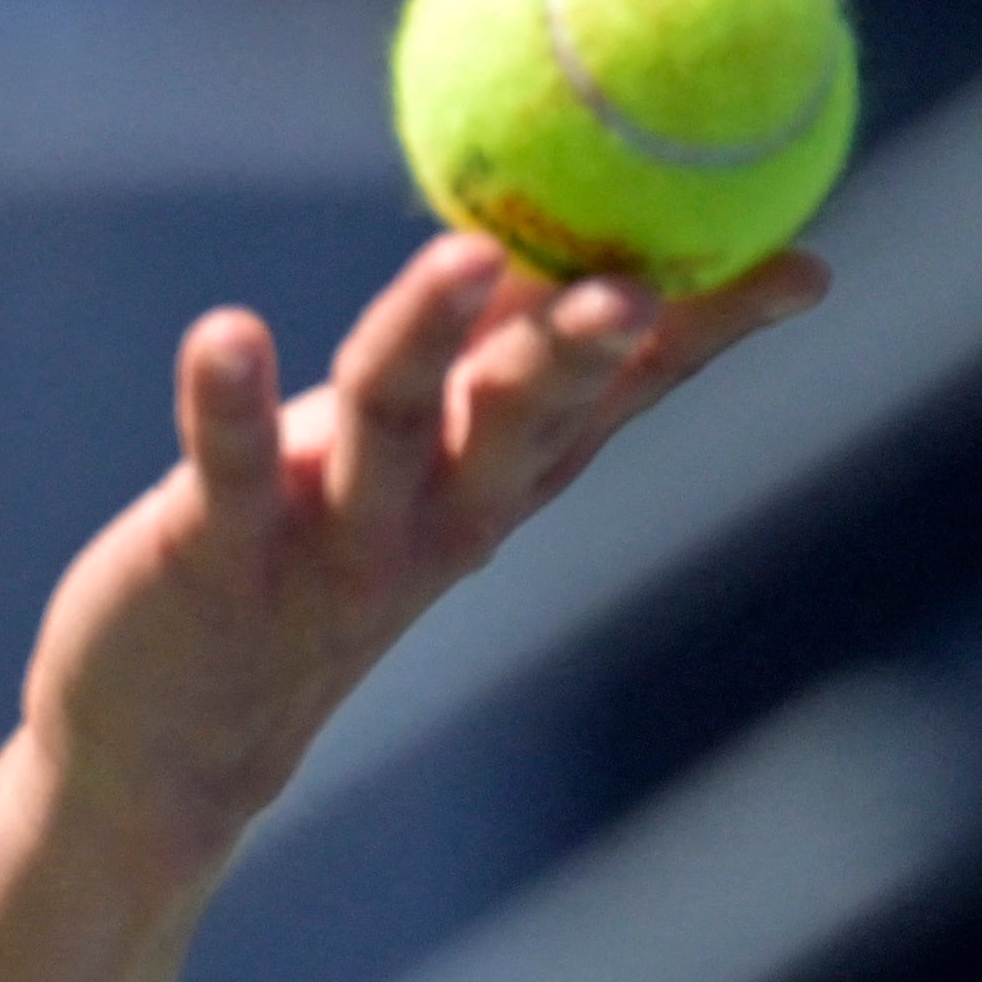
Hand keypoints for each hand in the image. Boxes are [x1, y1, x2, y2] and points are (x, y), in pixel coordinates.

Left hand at [21, 230, 827, 868]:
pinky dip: (228, 402)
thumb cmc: (316, 556)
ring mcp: (329, 535)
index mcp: (497, 481)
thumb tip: (619, 239)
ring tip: (461, 254)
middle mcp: (434, 514)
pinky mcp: (215, 548)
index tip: (801, 266)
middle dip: (580, 353)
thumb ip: (509, 354)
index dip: (708, 335)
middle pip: (524, 421)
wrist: (179, 741)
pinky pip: (228, 467)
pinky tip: (225, 332)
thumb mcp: (431, 458)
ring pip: (390, 425)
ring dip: (422, 337)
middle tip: (633, 283)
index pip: (620, 397)